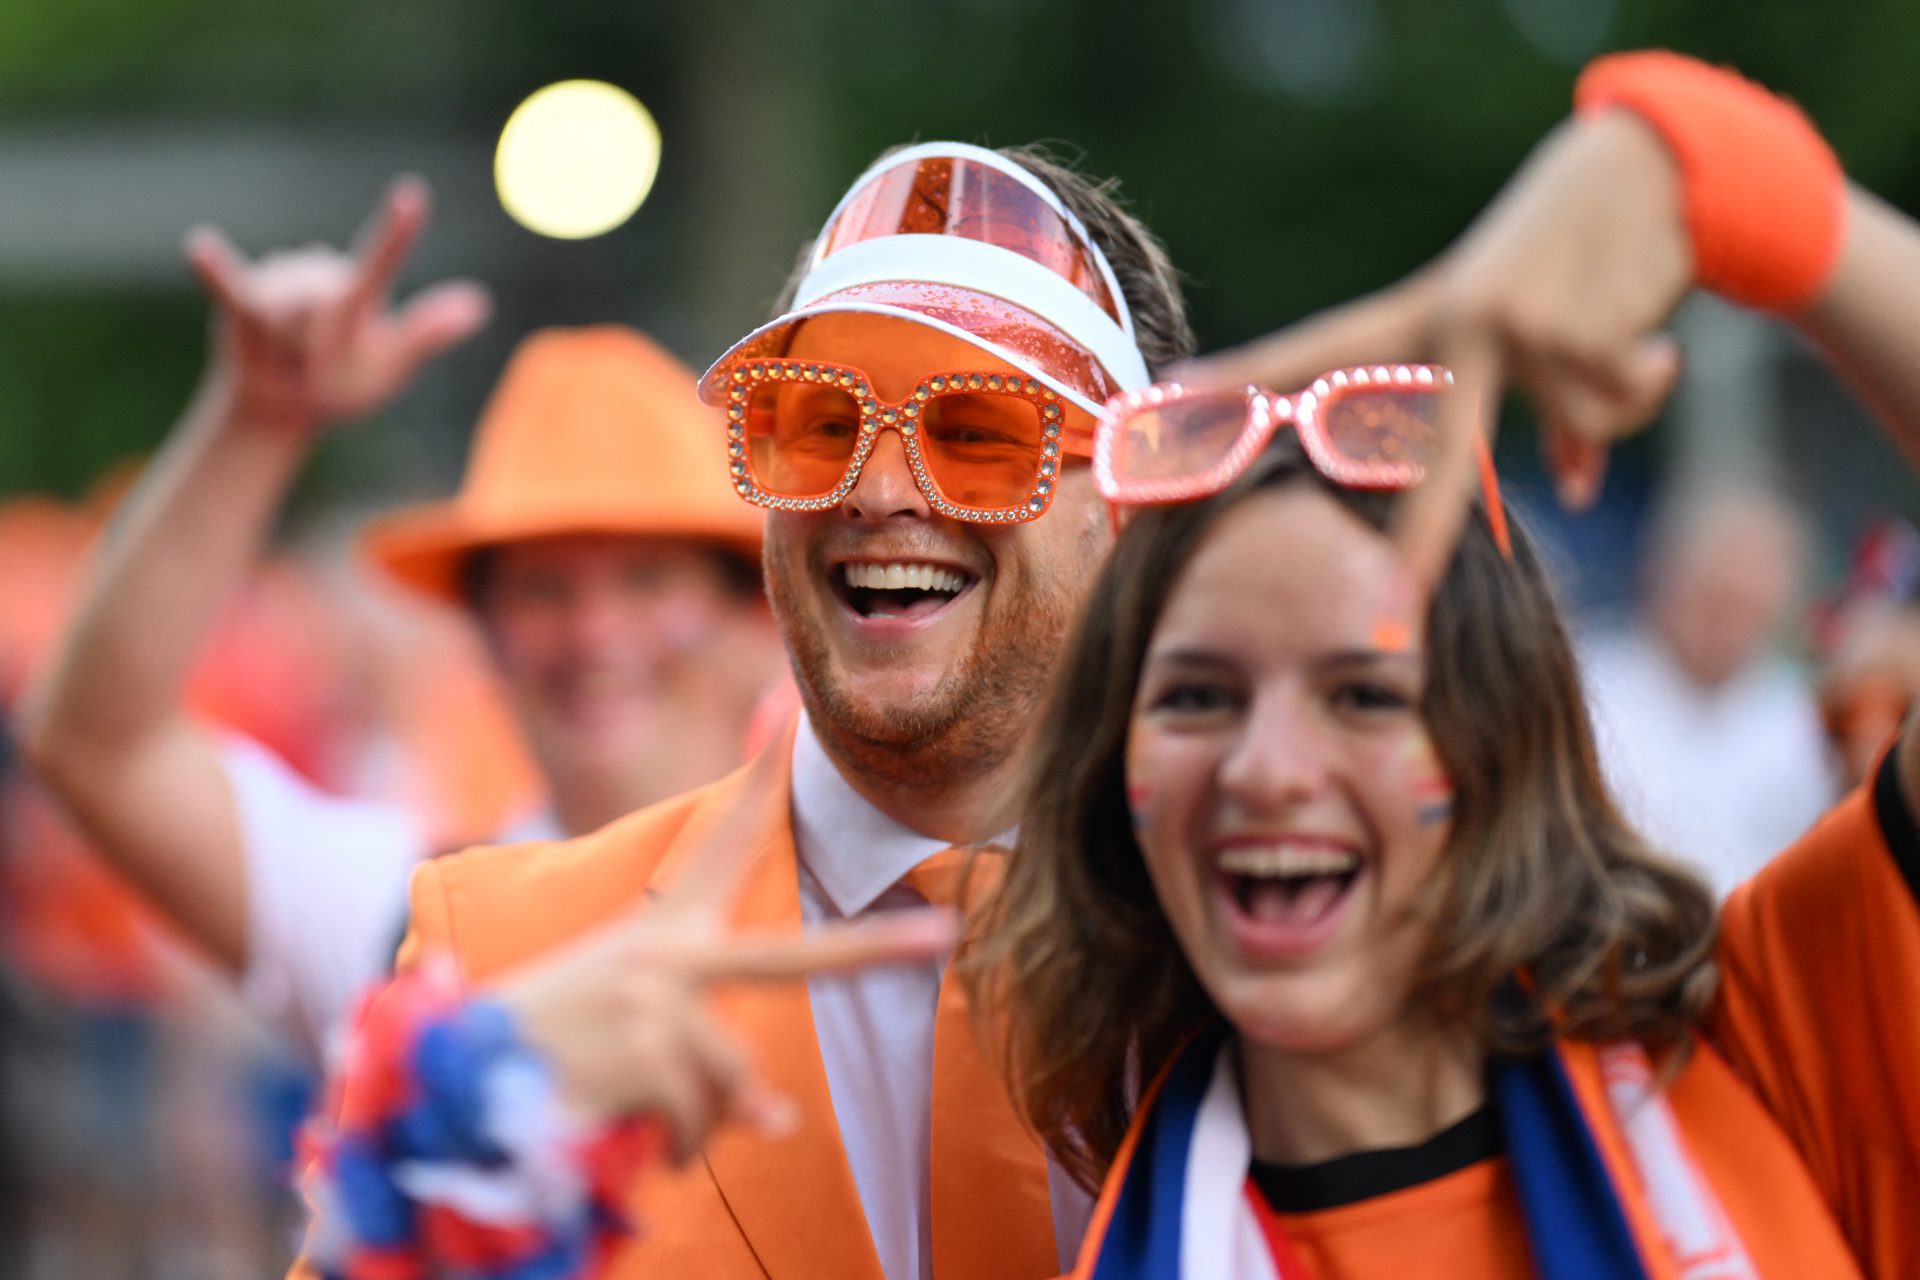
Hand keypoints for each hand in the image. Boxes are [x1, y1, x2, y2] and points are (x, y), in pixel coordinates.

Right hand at [186, 176, 490, 433]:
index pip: (381, 260)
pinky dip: (216, 269)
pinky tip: (199, 246)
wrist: (286, 407)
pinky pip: (227, 285)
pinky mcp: (242, 301)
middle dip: (313, 349)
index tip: (411, 195)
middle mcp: (321, 279)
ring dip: (284, 353)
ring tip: (287, 363)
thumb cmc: (346, 381)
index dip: (395, 231)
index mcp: (360, 296)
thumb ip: (427, 333)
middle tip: (314, 371)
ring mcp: (279, 286)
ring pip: (280, 314)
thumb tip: (480, 303)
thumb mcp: (392, 365)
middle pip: (316, 305)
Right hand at [493, 750, 958, 1161]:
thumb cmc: (544, 1058)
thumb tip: (778, 1118)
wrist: (449, 1087)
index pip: (724, 845)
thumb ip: (709, 1063)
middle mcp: (663, 955)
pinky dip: (672, 1150)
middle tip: (947, 936)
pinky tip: (624, 1142)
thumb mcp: (626, 1036)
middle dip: (877, 949)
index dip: (763, 781)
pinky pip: (697, 1121)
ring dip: (696, 1130)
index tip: (795, 712)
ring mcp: (654, 995)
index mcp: (660, 937)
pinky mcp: (641, 1045)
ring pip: (731, 1084)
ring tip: (644, 1130)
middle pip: (796, 955)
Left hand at [1181, 110, 1692, 585]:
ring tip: (1626, 335)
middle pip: (1425, 459)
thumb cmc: (1580, 263)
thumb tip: (1581, 490)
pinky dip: (1650, 376)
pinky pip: (1614, 407)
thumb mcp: (1539, 341)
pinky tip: (1652, 330)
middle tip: (1390, 613)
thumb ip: (1549, 418)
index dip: (1243, 380)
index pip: (1315, 355)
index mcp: (1420, 321)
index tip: (1170, 395)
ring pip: (1576, 424)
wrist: (1646, 172)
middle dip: (1417, 544)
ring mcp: (1501, 323)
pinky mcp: (1563, 324)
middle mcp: (1448, 322)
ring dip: (1620, 394)